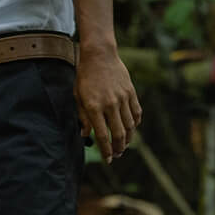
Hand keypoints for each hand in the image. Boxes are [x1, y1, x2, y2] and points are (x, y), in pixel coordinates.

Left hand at [76, 44, 141, 162]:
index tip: (109, 160)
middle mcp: (110, 104)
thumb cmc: (85, 76)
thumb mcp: (78, 96)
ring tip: (124, 145)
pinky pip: (137, 113)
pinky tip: (132, 129)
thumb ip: (83, 117)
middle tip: (117, 154)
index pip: (102, 135)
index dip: (106, 151)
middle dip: (118, 148)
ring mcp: (122, 98)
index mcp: (94, 107)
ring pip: (130, 125)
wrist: (99, 55)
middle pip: (118, 134)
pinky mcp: (131, 92)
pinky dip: (136, 123)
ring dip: (128, 139)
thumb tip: (85, 135)